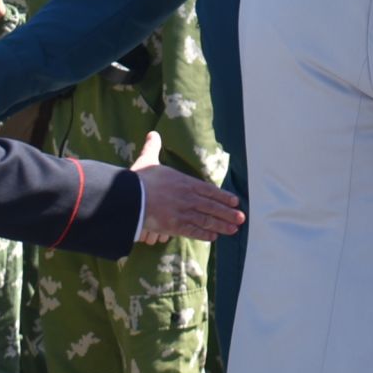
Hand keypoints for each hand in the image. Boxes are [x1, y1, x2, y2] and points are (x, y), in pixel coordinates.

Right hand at [131, 131, 245, 243]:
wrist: (130, 197)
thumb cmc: (139, 179)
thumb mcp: (148, 160)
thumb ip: (153, 148)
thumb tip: (153, 133)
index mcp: (185, 182)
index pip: (210, 190)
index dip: (223, 197)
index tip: (235, 202)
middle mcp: (188, 198)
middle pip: (212, 207)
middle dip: (228, 213)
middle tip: (241, 219)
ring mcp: (183, 213)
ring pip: (207, 220)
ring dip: (221, 225)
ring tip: (233, 230)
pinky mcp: (175, 226)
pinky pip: (193, 232)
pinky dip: (204, 235)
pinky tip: (214, 238)